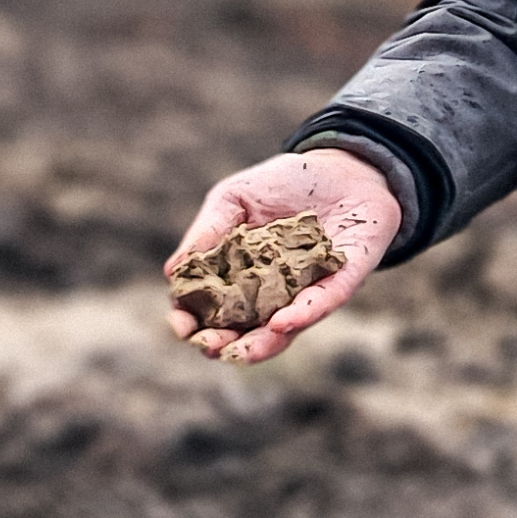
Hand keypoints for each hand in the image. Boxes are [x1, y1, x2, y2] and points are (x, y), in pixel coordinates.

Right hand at [164, 148, 401, 365]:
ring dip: (261, 344)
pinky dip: (302, 313)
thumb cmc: (285, 183)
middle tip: (208, 346)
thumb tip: (173, 271)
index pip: (213, 307)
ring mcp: (309, 290)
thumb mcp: (235, 198)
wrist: (344, 165)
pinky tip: (281, 322)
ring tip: (241, 353)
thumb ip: (208, 232)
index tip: (180, 326)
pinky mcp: (344, 280)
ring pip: (284, 329)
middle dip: (224, 344)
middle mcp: (275, 293)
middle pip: (245, 330)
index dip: (193, 320)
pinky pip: (324, 301)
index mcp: (243, 276)